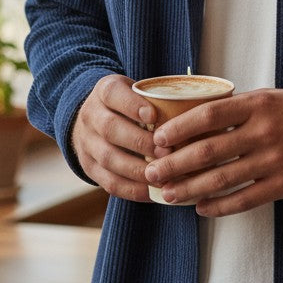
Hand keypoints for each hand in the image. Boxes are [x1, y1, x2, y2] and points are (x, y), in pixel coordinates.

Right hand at [71, 73, 157, 201]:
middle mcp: (90, 115)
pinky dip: (132, 189)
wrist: (93, 119)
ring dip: (138, 170)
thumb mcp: (136, 90)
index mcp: (104, 91)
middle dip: (140, 142)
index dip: (132, 104)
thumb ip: (157, 98)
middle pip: (110, 128)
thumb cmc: (129, 104)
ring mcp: (86, 143)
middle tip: (166, 152)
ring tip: (162, 175)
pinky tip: (152, 192)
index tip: (153, 115)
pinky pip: (108, 182)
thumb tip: (196, 108)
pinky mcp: (89, 167)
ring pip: (109, 158)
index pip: (113, 93)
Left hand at [145, 88, 282, 215]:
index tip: (158, 137)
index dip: (179, 128)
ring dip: (189, 189)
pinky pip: (244, 199)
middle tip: (151, 172)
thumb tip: (198, 115)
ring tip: (167, 195)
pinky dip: (219, 206)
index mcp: (258, 104)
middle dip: (174, 163)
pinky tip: (201, 208)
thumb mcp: (273, 98)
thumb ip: (240, 107)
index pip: (209, 114)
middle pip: (208, 150)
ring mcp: (273, 161)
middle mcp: (263, 132)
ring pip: (221, 179)